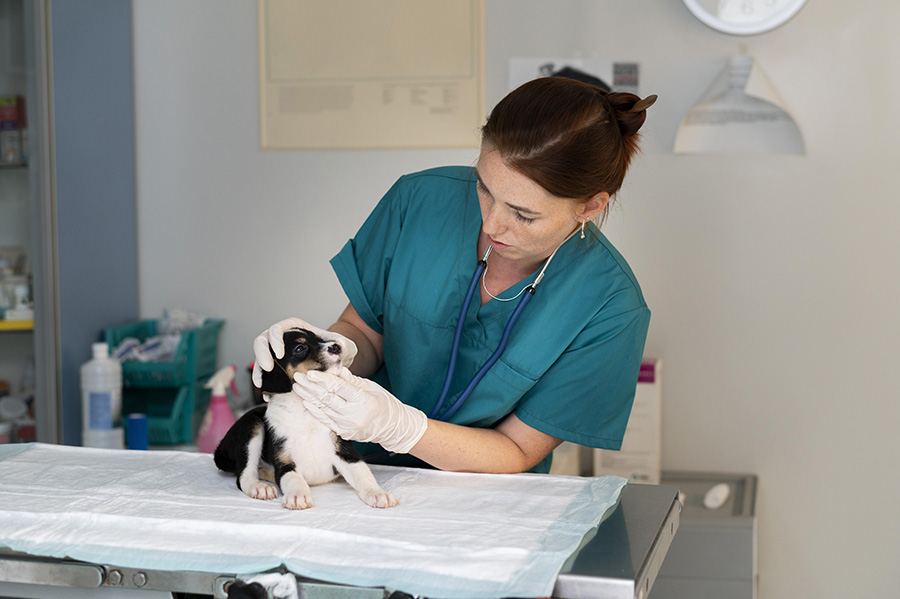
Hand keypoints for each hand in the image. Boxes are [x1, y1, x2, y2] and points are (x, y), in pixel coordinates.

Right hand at [252, 317, 357, 387]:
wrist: (337, 360)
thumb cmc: (336, 348)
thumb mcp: (340, 343)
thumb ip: (339, 344)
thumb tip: (337, 348)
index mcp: (294, 328)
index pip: (277, 329)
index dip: (274, 339)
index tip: (280, 354)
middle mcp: (281, 338)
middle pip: (262, 341)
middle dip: (262, 354)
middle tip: (268, 368)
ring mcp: (277, 353)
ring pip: (260, 358)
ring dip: (258, 370)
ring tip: (261, 383)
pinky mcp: (277, 368)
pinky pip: (265, 374)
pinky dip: (264, 383)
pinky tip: (267, 394)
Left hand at [293, 367, 426, 453]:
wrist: (394, 428)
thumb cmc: (385, 404)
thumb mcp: (371, 387)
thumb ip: (351, 379)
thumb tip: (334, 368)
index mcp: (363, 400)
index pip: (338, 388)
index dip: (322, 379)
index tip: (310, 372)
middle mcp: (354, 415)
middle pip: (327, 398)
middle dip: (310, 386)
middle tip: (297, 376)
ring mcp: (347, 426)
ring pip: (323, 409)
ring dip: (308, 397)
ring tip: (297, 387)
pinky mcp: (344, 433)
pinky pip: (325, 420)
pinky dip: (315, 410)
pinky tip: (306, 402)